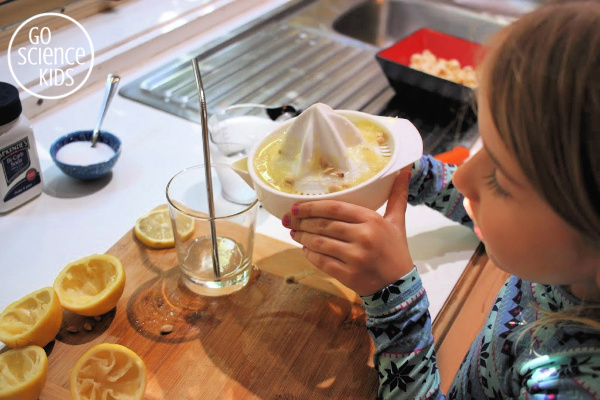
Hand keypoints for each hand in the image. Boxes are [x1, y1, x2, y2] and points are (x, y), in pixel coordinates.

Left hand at [281, 167, 413, 295]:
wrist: (399, 286)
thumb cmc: (396, 251)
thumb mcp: (397, 221)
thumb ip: (397, 195)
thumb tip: (406, 168)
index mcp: (372, 220)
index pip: (335, 208)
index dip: (312, 207)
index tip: (296, 206)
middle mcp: (363, 237)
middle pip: (324, 225)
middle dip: (302, 221)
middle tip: (289, 218)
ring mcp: (355, 257)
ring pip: (319, 243)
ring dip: (302, 236)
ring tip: (294, 232)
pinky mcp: (348, 274)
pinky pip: (321, 261)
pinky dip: (310, 254)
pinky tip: (305, 248)